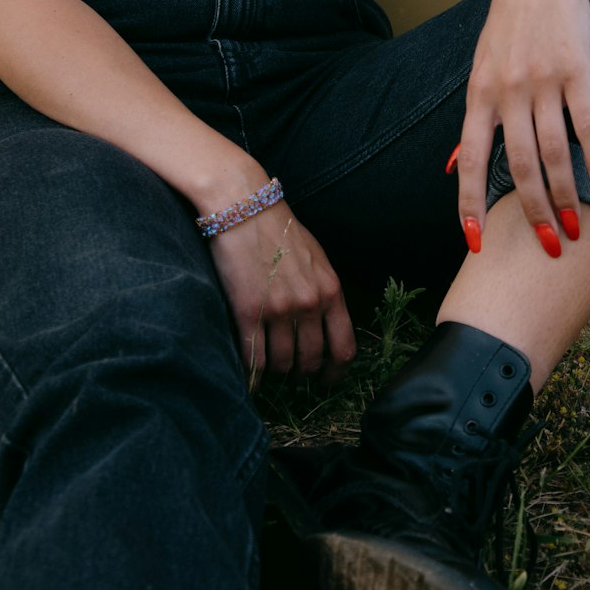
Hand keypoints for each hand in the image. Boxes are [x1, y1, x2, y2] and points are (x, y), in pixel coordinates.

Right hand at [208, 198, 355, 388]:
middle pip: (312, 361)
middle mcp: (310, 304)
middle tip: (293, 375)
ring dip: (277, 373)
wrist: (245, 208)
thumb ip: (324, 291)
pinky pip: (255, 360)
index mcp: (331, 290)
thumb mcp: (317, 258)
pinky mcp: (249, 312)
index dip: (336, 373)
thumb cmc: (280, 230)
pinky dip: (253, 374)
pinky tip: (250, 375)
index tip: (327, 381)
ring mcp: (279, 310)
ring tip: (271, 370)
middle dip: (303, 375)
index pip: (344, 348)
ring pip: (282, 365)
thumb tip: (324, 325)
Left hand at [454, 0, 589, 256]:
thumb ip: (474, 119)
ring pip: (553, 152)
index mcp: (479, 93)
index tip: (475, 243)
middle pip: (517, 166)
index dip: (471, 204)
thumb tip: (452, 164)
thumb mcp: (481, 66)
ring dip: (565, 196)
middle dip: (532, 211)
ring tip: (575, 226)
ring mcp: (543, 81)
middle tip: (547, 246)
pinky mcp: (578, 71)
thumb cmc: (510, 23)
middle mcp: (507, 91)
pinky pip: (587, 125)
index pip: (469, 160)